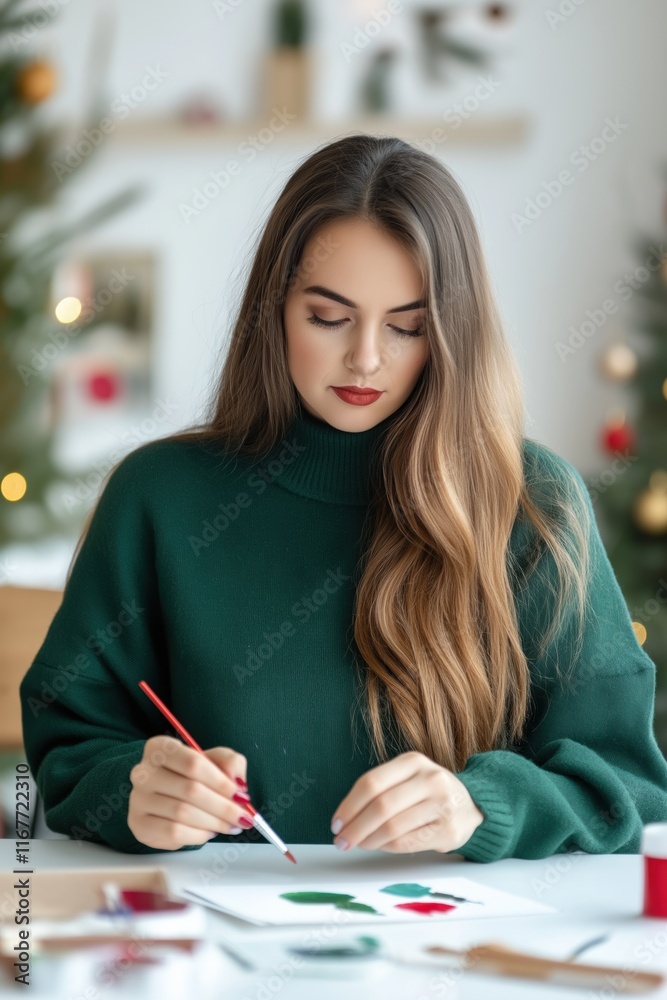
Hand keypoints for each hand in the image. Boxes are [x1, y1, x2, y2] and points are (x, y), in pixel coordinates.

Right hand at [127, 735, 252, 849]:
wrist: (167, 797)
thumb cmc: (193, 775)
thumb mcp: (215, 760)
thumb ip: (231, 763)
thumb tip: (238, 783)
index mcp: (160, 748)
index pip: (193, 763)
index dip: (221, 781)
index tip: (241, 795)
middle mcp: (143, 771)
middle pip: (190, 790)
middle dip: (223, 807)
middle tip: (242, 817)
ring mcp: (137, 799)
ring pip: (183, 814)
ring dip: (213, 822)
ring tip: (229, 825)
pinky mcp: (139, 824)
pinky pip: (173, 832)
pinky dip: (197, 835)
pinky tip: (208, 832)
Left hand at [330, 751, 484, 854]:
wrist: (471, 805)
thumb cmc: (428, 792)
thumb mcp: (408, 777)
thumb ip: (380, 790)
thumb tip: (345, 819)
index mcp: (413, 761)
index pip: (371, 783)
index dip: (349, 805)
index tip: (336, 822)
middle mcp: (430, 779)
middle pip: (381, 806)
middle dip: (355, 827)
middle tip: (341, 841)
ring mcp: (441, 804)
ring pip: (393, 827)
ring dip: (368, 840)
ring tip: (358, 844)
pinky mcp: (448, 830)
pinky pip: (407, 842)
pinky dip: (386, 847)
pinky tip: (378, 846)